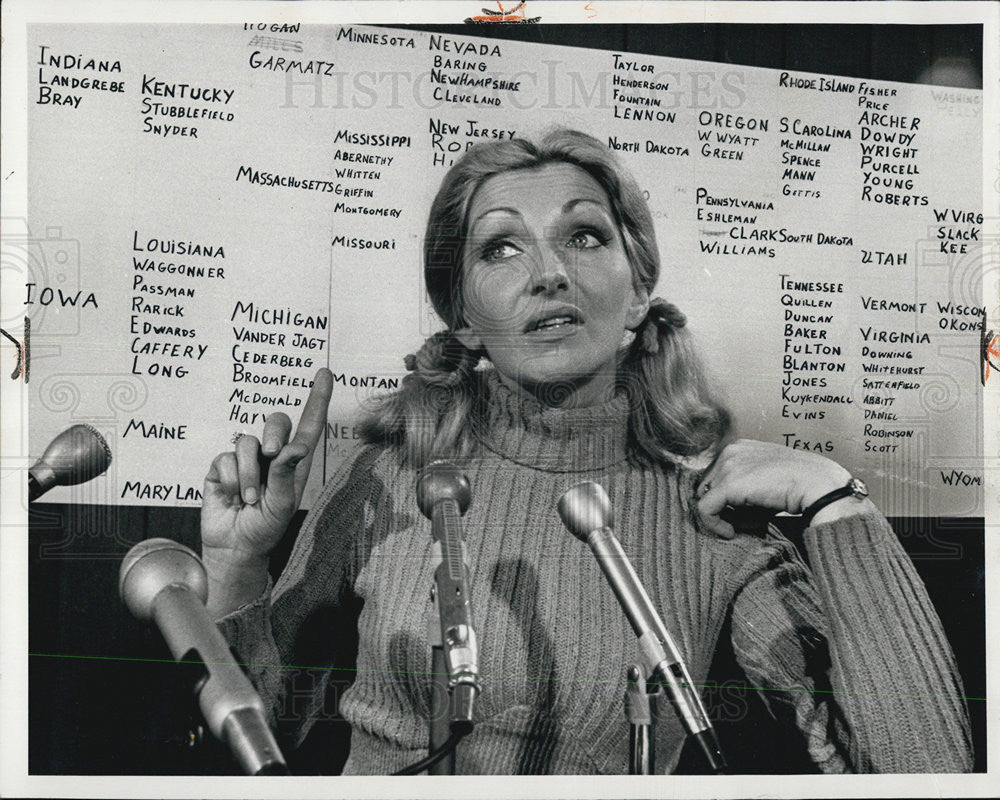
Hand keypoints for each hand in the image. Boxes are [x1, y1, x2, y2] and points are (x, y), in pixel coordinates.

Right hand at [201, 368, 332, 560]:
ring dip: (249, 474)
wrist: (235, 546)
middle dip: (274, 433)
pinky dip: (233, 479)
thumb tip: (295, 448)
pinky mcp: (223, 467)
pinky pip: (226, 458)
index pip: (309, 425)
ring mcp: (247, 459)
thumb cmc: (266, 527)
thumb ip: (286, 474)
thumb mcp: (283, 504)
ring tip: (250, 499)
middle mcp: (272, 455)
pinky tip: (233, 497)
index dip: (317, 399)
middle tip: (272, 454)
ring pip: (247, 442)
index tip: (324, 375)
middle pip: (276, 422)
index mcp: (295, 462)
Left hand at [694, 439, 858, 538]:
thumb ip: (745, 488)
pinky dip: (714, 525)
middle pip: (707, 486)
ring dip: (722, 516)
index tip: (742, 513)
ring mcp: (727, 466)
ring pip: (705, 498)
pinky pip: (705, 510)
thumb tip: (727, 511)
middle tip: (744, 521)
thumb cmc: (799, 485)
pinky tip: (732, 533)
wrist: (818, 484)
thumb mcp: (767, 480)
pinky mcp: (727, 485)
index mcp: (740, 446)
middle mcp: (730, 451)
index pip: (715, 475)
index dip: (725, 498)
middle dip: (722, 506)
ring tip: (746, 524)